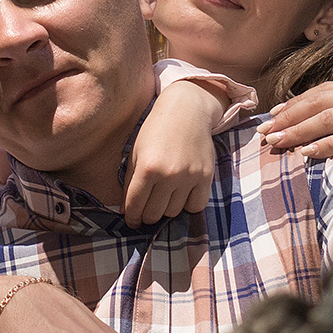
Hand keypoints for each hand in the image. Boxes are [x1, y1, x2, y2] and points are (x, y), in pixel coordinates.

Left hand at [123, 79, 224, 223]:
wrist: (187, 111)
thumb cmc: (156, 131)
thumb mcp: (135, 152)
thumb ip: (130, 182)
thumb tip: (126, 211)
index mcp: (147, 167)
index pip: (135, 205)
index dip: (131, 217)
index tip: (132, 221)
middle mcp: (169, 174)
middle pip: (154, 214)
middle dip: (147, 216)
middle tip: (146, 210)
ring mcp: (189, 176)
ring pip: (174, 212)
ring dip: (166, 209)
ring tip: (164, 197)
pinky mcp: (206, 176)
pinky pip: (196, 206)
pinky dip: (187, 205)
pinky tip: (181, 195)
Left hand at [259, 80, 332, 159]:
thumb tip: (323, 130)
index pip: (327, 89)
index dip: (298, 102)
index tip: (275, 115)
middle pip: (322, 99)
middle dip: (291, 116)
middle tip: (267, 132)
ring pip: (330, 116)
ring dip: (299, 130)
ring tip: (278, 142)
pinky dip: (326, 145)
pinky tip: (307, 153)